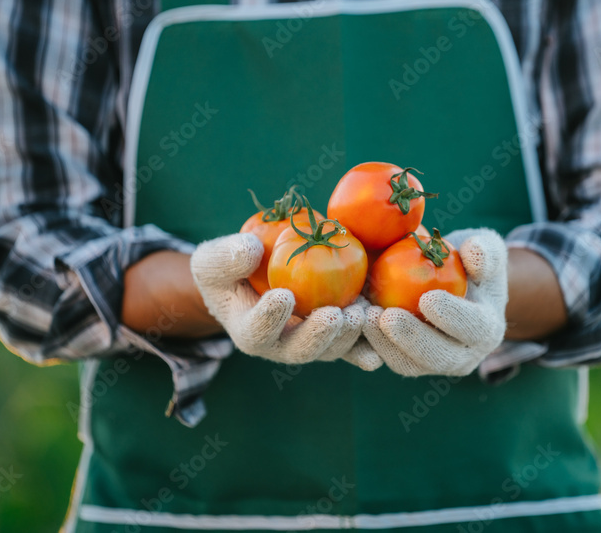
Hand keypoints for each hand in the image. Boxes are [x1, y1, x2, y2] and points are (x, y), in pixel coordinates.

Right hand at [190, 233, 378, 367]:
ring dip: (350, 336)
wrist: (252, 275)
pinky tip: (386, 327)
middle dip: (319, 335)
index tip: (283, 296)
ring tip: (363, 313)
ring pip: (332, 349)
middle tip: (335, 316)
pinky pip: (355, 342)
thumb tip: (248, 250)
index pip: (257, 332)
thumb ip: (225, 257)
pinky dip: (370, 338)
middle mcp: (281, 345)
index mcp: (248, 331)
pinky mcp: (336, 333)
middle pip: (301, 350)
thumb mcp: (214, 259)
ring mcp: (312, 341)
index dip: (269, 318)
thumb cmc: (228, 268)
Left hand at [361, 228, 507, 376]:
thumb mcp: (485, 247)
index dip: (453, 317)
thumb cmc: (469, 260)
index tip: (428, 298)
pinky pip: (383, 357)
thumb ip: (485, 251)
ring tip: (364, 317)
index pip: (473, 328)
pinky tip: (352, 320)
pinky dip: (366, 343)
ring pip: (407, 364)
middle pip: (437, 356)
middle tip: (387, 317)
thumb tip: (474, 253)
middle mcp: (462, 355)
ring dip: (383, 344)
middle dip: (411, 339)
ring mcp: (431, 362)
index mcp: (486, 330)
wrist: (450, 282)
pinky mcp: (404, 360)